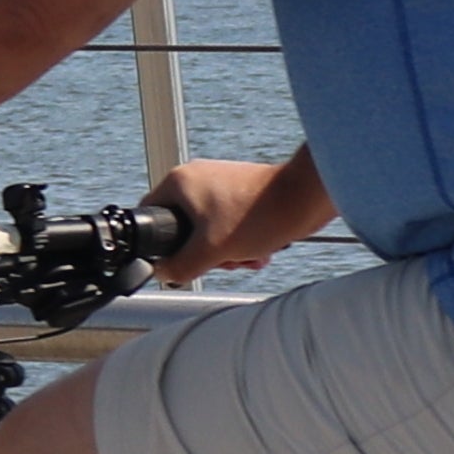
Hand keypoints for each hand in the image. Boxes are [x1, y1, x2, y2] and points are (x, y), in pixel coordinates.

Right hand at [145, 157, 319, 281]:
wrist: (304, 200)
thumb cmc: (258, 215)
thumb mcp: (210, 250)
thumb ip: (180, 266)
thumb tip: (163, 274)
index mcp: (179, 182)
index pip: (149, 216)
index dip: (160, 244)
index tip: (178, 260)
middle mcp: (196, 179)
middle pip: (182, 229)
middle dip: (205, 254)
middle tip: (221, 259)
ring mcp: (219, 185)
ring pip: (208, 232)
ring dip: (226, 252)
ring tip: (245, 257)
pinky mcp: (240, 194)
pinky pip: (229, 226)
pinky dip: (241, 243)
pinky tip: (258, 253)